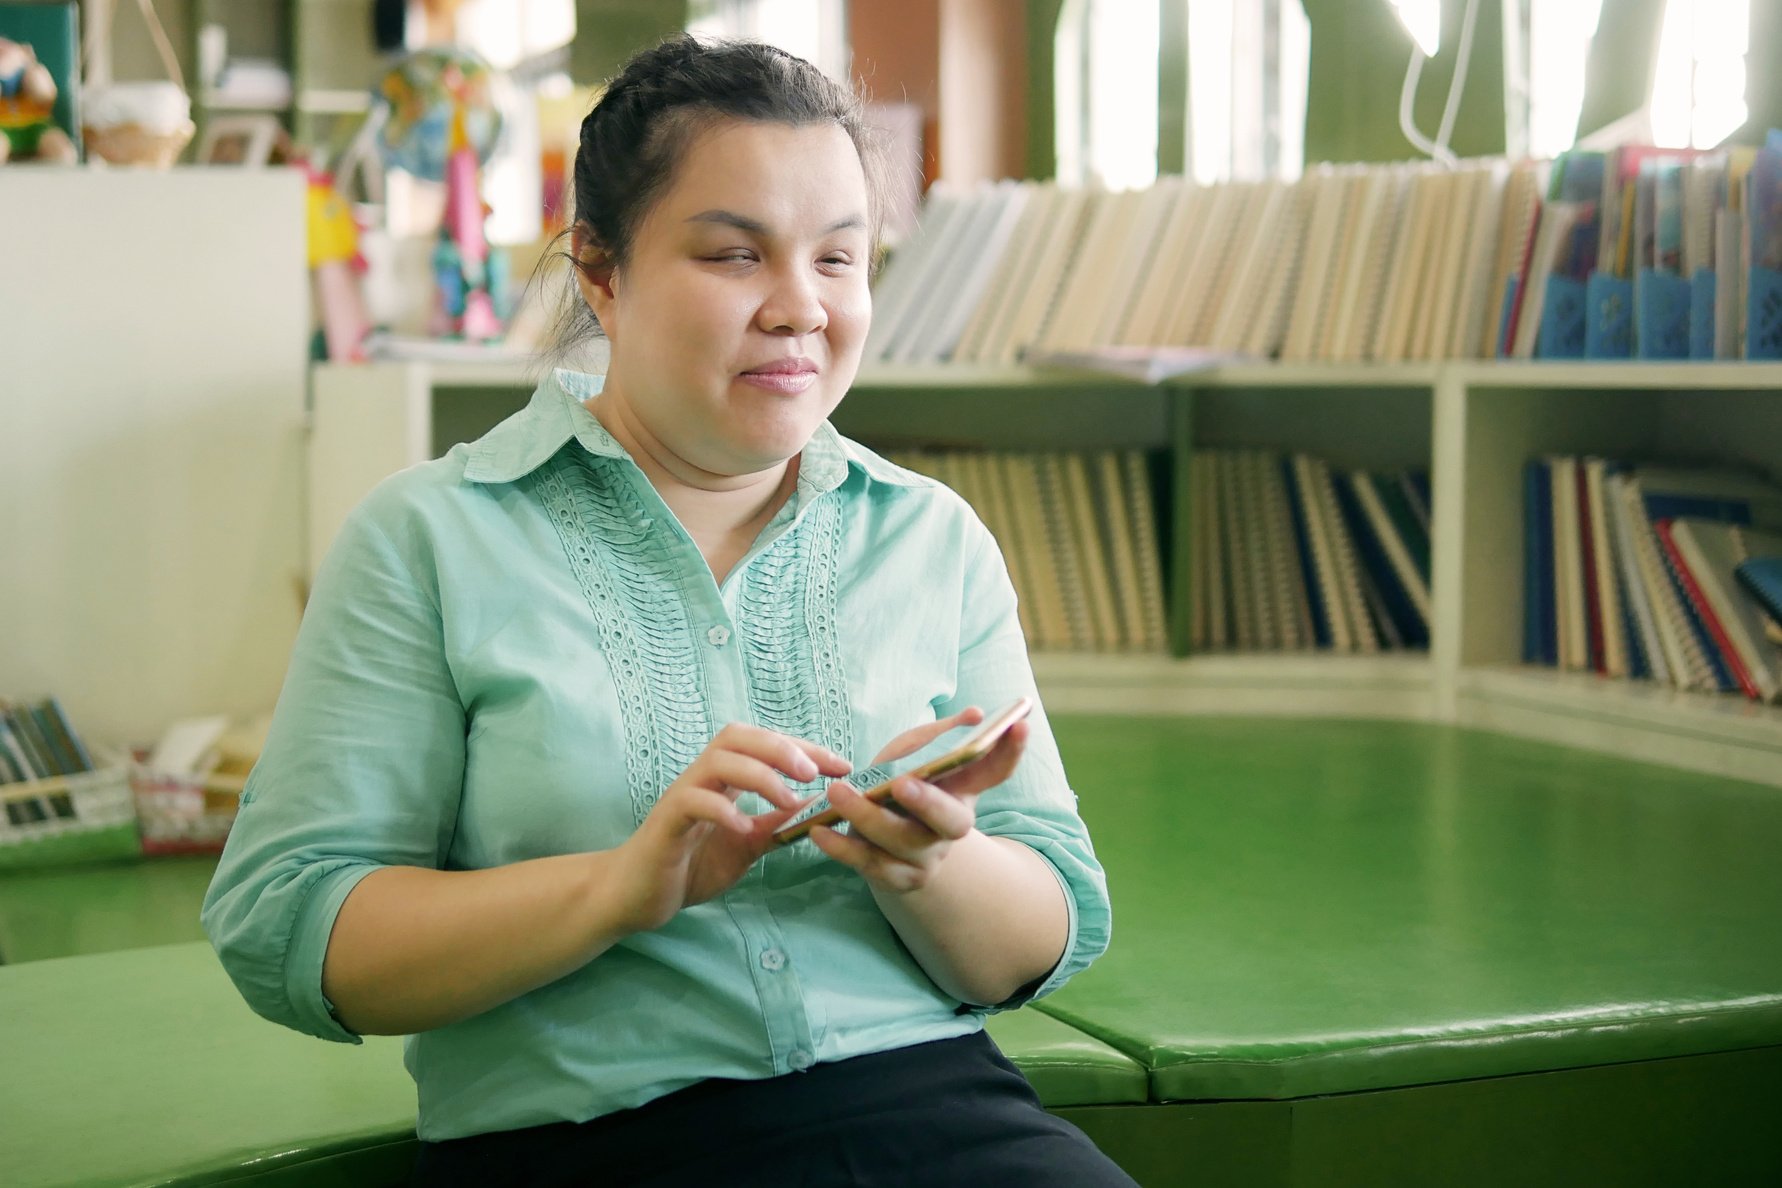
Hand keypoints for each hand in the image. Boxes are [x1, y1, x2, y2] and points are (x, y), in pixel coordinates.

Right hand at [614, 724, 852, 932]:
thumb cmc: (690, 866)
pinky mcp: (665, 823)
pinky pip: (692, 802)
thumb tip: (818, 805)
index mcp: (724, 779)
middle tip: (812, 772)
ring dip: (759, 775)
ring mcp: (681, 797)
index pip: (764, 744)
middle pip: (738, 736)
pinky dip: (721, 809)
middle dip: (780, 747)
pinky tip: (743, 827)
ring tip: (787, 801)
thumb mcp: (746, 844)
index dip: (805, 748)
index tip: (842, 764)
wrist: (637, 897)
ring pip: (717, 761)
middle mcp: (702, 778)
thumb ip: (776, 824)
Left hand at [811, 708, 1029, 893]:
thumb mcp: (916, 754)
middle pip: (952, 823)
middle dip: (930, 804)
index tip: (1020, 723)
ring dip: (868, 818)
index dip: (1011, 751)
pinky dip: (843, 849)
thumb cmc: (901, 784)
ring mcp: (925, 858)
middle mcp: (950, 829)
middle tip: (903, 783)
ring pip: (902, 843)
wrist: (886, 844)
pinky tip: (820, 832)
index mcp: (962, 792)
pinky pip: (869, 865)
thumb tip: (975, 716)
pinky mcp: (895, 878)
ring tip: (837, 793)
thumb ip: (939, 736)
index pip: (995, 771)